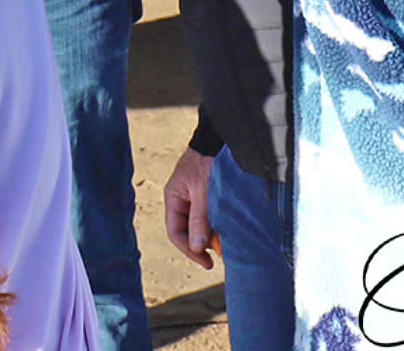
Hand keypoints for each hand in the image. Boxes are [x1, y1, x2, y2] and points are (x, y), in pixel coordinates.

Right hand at [164, 147, 219, 270]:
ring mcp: (195, 199)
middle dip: (204, 244)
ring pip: (201, 226)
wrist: (220, 140)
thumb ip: (199, 219)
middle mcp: (182, 200)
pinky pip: (210, 218)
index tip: (208, 263)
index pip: (175, 233)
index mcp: (174, 197)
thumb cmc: (208, 162)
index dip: (190, 251)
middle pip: (189, 232)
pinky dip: (219, 226)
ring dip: (214, 235)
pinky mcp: (208, 197)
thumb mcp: (202, 192)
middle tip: (223, 251)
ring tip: (229, 238)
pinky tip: (230, 227)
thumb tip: (196, 248)